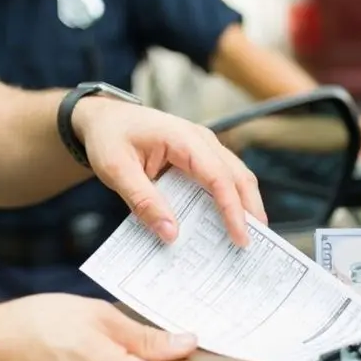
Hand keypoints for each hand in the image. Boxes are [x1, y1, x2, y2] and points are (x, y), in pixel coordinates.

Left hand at [73, 98, 265, 245]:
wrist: (105, 116)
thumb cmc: (109, 139)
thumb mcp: (116, 171)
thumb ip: (143, 202)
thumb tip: (171, 234)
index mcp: (183, 139)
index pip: (218, 177)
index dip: (232, 210)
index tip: (239, 238)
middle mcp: (202, 139)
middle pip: (239, 176)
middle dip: (251, 211)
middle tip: (255, 244)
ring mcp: (205, 145)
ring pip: (238, 175)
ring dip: (247, 204)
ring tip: (249, 235)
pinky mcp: (202, 154)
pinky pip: (226, 176)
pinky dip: (233, 198)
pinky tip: (230, 220)